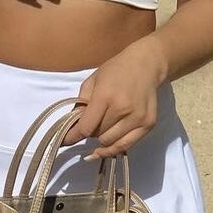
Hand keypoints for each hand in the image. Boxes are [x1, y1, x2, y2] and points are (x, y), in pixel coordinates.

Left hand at [62, 35, 168, 159]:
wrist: (146, 64)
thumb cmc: (116, 70)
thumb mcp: (92, 81)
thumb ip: (81, 103)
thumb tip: (72, 127)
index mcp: (105, 95)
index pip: (86, 127)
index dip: (72, 137)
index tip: (64, 141)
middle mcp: (122, 109)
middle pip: (97, 135)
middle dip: (90, 131)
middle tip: (91, 122)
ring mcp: (137, 118)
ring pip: (110, 143)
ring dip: (102, 138)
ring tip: (102, 127)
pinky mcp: (148, 124)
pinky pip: (126, 145)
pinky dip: (114, 148)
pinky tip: (105, 148)